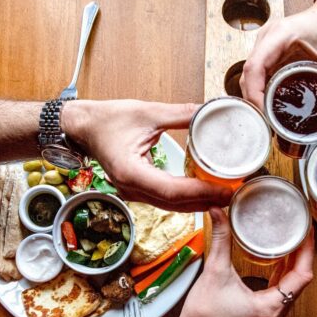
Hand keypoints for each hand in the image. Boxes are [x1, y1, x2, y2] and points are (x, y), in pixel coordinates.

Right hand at [62, 100, 232, 211]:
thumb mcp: (147, 112)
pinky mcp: (137, 191)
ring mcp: (133, 193)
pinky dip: (186, 199)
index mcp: (131, 172)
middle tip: (233, 194)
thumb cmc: (108, 119)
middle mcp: (132, 189)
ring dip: (198, 203)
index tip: (225, 189)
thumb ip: (181, 114)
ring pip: (172, 207)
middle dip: (206, 201)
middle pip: (176, 205)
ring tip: (224, 196)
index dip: (201, 192)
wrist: (83, 127)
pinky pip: (166, 201)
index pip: (173, 191)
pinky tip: (204, 194)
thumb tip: (210, 109)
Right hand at [158, 207, 313, 316]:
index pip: (302, 275)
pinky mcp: (266, 310)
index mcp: (270, 306)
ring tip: (296, 236)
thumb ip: (221, 238)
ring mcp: (272, 313)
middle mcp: (276, 313)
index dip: (307, 251)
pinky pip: (284, 287)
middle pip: (301, 278)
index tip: (307, 231)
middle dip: (304, 252)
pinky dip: (286, 270)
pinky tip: (283, 254)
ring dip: (296, 261)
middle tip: (302, 228)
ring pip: (294, 283)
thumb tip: (218, 211)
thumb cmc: (203, 312)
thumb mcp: (215, 270)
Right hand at [240, 0, 316, 109]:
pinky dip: (259, 93)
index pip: (254, 67)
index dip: (254, 93)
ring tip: (268, 119)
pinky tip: (269, 107)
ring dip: (254, 99)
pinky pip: (255, 76)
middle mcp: (265, 39)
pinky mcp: (265, 54)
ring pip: (248, 77)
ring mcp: (263, 46)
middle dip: (253, 101)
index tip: (265, 113)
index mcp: (279, 34)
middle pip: (247, 75)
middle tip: (268, 123)